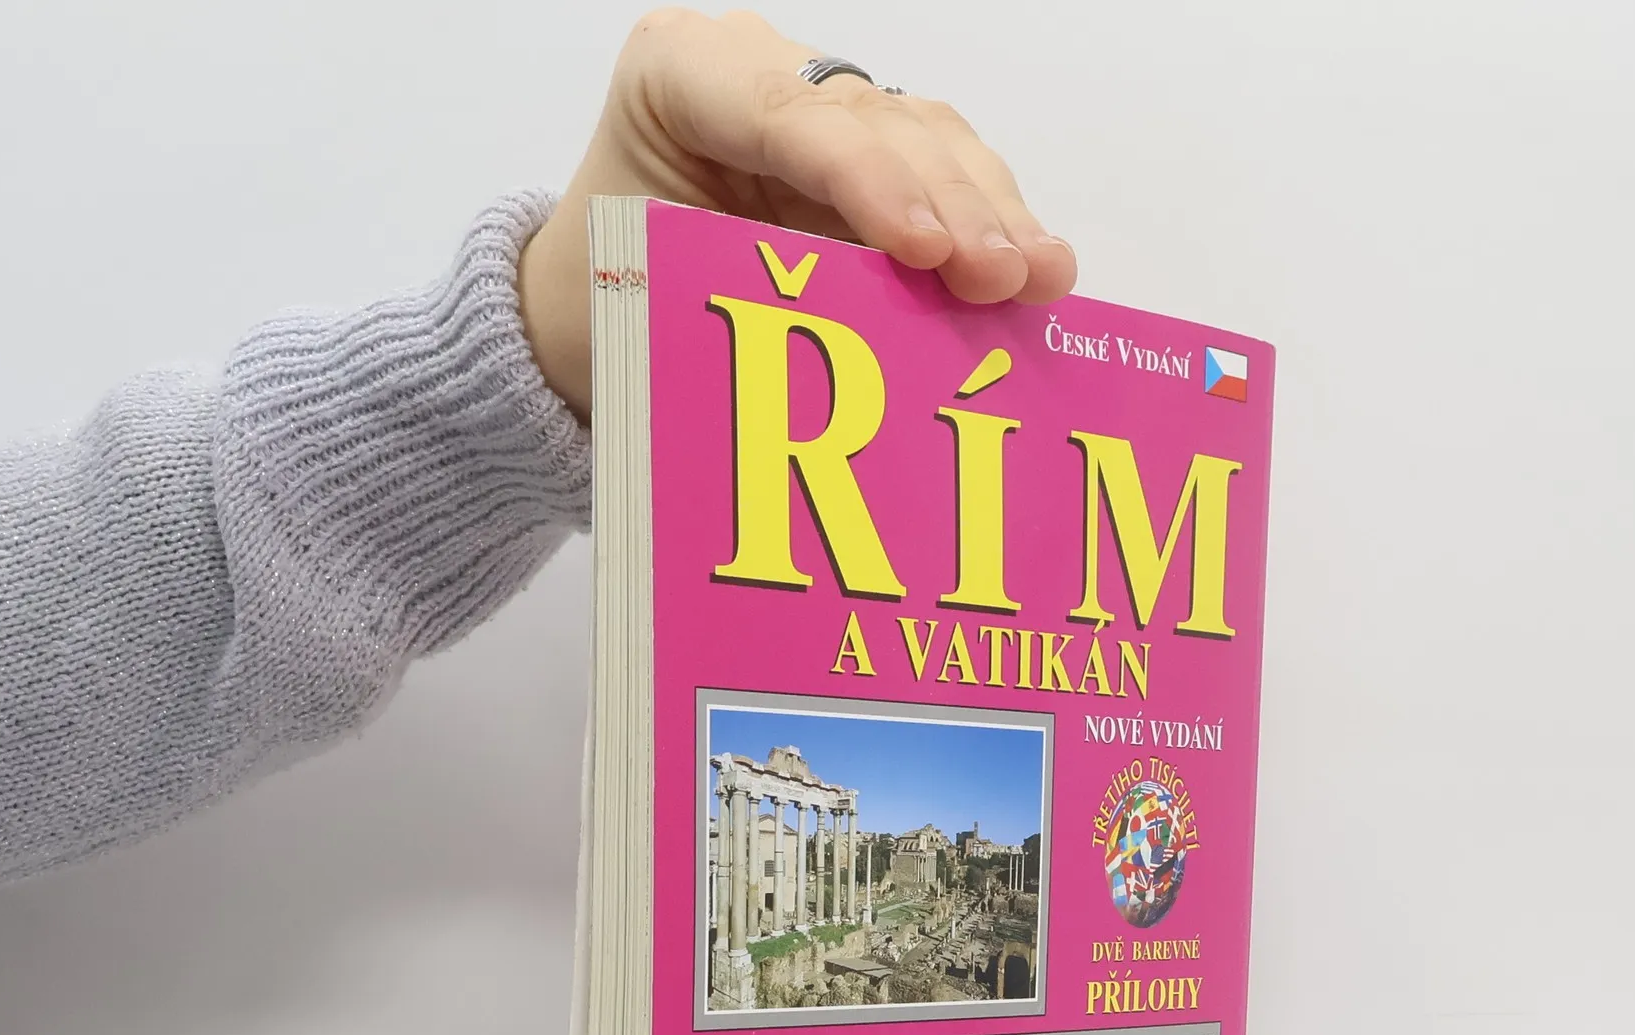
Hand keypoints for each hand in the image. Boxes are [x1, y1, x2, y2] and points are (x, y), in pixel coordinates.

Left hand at [519, 8, 1078, 419]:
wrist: (589, 301)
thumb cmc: (602, 299)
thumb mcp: (647, 295)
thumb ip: (743, 299)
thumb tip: (855, 365)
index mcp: (678, 76)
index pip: (786, 117)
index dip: (870, 179)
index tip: (927, 247)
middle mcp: (758, 69)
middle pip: (876, 124)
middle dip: (953, 202)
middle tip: (1006, 276)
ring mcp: (820, 106)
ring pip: (928, 138)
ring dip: (993, 212)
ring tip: (1045, 279)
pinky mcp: (868, 150)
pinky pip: (944, 173)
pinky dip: (991, 224)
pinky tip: (1039, 271)